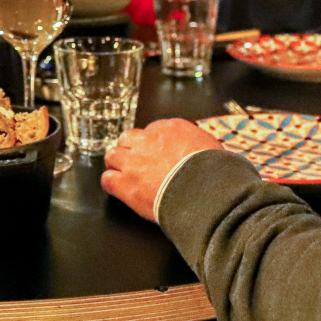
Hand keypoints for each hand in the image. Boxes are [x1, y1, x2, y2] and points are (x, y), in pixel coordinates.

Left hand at [101, 119, 224, 221]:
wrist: (204, 191)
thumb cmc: (213, 172)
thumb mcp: (212, 147)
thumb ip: (199, 145)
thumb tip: (202, 151)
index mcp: (170, 129)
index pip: (152, 130)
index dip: (152, 144)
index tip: (156, 154)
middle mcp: (148, 141)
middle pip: (128, 138)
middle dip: (131, 149)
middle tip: (137, 162)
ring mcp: (134, 162)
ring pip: (112, 155)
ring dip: (117, 164)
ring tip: (123, 173)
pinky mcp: (125, 184)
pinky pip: (107, 179)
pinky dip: (111, 183)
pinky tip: (118, 188)